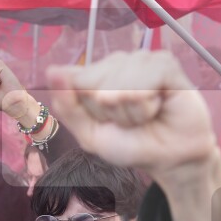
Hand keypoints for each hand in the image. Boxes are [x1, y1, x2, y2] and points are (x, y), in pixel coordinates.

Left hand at [47, 50, 217, 184]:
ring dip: (132, 111)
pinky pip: (146, 77)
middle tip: (129, 121)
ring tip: (146, 116)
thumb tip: (51, 70)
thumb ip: (68, 106)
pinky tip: (159, 106)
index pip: (75, 80)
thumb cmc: (131, 145)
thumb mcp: (90, 134)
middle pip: (95, 80)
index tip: (106, 122)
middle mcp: (117, 63)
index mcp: (95, 75)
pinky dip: (148, 103)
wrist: (169, 160)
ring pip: (120, 81)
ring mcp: (141, 60)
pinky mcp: (165, 64)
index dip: (89, 109)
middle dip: (110, 111)